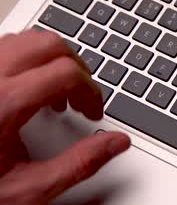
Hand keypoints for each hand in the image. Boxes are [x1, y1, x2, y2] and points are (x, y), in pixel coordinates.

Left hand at [0, 29, 129, 203]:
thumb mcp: (30, 188)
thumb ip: (79, 164)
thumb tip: (115, 143)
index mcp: (4, 103)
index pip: (67, 72)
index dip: (92, 91)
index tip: (93, 112)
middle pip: (50, 44)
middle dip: (77, 67)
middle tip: (81, 96)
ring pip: (26, 39)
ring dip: (52, 60)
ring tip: (56, 91)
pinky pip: (6, 46)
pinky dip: (28, 59)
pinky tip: (30, 87)